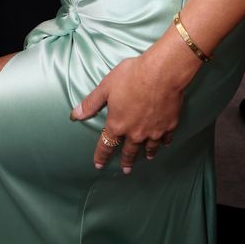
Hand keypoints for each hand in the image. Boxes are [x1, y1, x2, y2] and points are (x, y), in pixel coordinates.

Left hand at [71, 47, 189, 173]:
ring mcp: (153, 131)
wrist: (162, 73)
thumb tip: (75, 115)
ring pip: (149, 147)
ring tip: (147, 158)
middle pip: (129, 151)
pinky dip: (164, 142)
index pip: (106, 145)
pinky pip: (166, 138)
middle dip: (127, 161)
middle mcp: (135, 133)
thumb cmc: (132, 76)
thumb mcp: (106, 87)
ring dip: (147, 153)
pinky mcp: (169, 125)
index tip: (99, 165)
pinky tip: (164, 143)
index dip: (101, 156)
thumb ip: (91, 103)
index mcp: (118, 124)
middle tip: (126, 170)